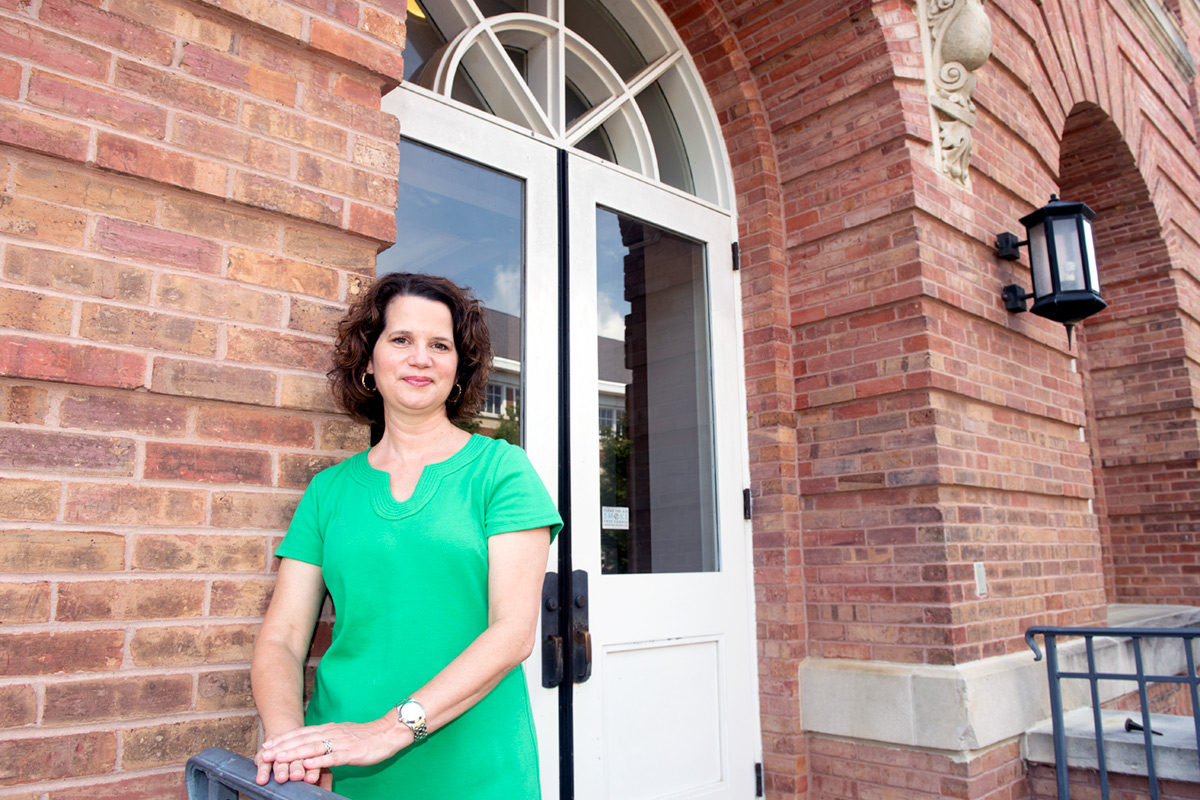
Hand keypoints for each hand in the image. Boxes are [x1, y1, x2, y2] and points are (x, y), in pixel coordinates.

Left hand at [257, 717, 409, 782]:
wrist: (389, 732)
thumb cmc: (366, 736)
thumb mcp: (342, 734)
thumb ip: (326, 739)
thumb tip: (310, 746)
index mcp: (329, 729)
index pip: (301, 733)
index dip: (283, 739)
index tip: (267, 745)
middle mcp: (332, 733)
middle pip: (303, 739)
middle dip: (282, 746)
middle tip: (265, 753)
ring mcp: (341, 743)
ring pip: (314, 747)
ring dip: (295, 753)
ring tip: (279, 758)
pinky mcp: (351, 753)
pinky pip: (333, 757)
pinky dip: (319, 760)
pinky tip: (307, 764)